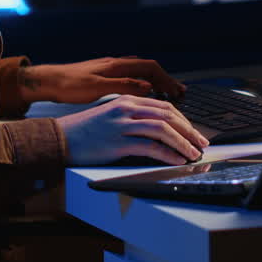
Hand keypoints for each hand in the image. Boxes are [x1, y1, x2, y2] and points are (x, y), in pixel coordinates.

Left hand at [19, 56, 186, 104]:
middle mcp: (117, 65)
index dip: (166, 79)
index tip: (177, 92)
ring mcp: (111, 70)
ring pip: (141, 73)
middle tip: (180, 94)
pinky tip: (144, 94)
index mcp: (117, 65)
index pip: (150, 68)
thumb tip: (149, 87)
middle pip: (149, 69)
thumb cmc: (70, 85)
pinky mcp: (105, 77)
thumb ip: (123, 86)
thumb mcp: (97, 87)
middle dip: (166, 80)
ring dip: (156, 82)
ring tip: (168, 95)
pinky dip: (143, 85)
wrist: (49, 81)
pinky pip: (132, 78)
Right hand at [56, 95, 209, 165]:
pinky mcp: (118, 143)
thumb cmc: (86, 131)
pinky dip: (168, 154)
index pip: (164, 106)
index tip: (194, 132)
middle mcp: (127, 109)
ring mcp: (122, 125)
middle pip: (168, 115)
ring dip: (182, 143)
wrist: (60, 138)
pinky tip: (177, 160)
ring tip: (193, 154)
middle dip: (189, 130)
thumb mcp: (111, 115)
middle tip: (202, 143)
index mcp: (127, 100)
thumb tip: (159, 129)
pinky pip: (150, 147)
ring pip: (162, 129)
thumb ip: (133, 117)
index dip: (183, 119)